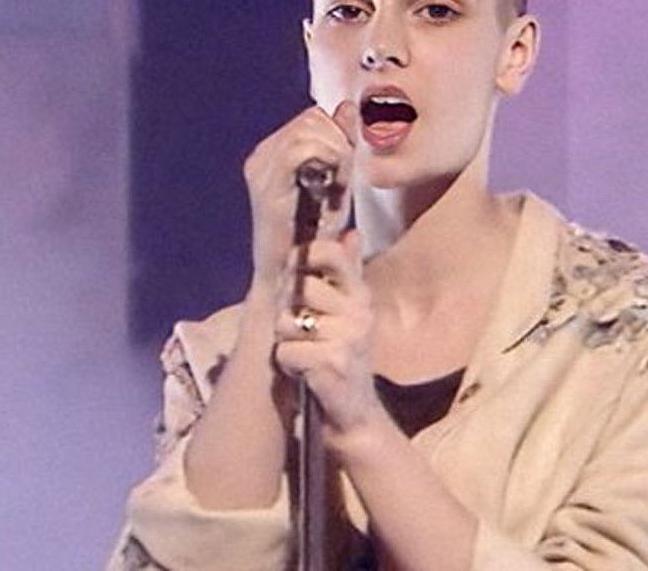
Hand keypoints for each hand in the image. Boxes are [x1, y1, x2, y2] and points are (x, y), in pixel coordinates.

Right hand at [243, 102, 356, 293]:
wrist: (294, 279)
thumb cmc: (316, 237)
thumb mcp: (338, 182)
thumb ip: (341, 144)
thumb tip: (347, 105)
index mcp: (273, 153)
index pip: (313, 115)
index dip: (339, 135)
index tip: (345, 170)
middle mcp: (261, 157)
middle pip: (312, 116)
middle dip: (339, 142)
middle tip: (343, 180)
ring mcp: (260, 170)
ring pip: (309, 127)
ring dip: (337, 153)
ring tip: (338, 186)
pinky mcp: (266, 186)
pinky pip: (302, 148)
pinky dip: (328, 161)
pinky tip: (334, 186)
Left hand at [273, 231, 384, 438]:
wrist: (355, 415)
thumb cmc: (344, 358)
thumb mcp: (351, 312)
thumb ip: (349, 271)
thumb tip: (352, 232)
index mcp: (361, 295)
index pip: (333, 254)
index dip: (306, 255)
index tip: (295, 268)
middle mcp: (360, 313)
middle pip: (301, 288)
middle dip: (289, 310)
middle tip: (301, 330)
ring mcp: (349, 339)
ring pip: (288, 322)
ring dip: (287, 340)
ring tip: (305, 354)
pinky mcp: (332, 364)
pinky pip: (287, 352)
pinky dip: (287, 364)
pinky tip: (303, 373)